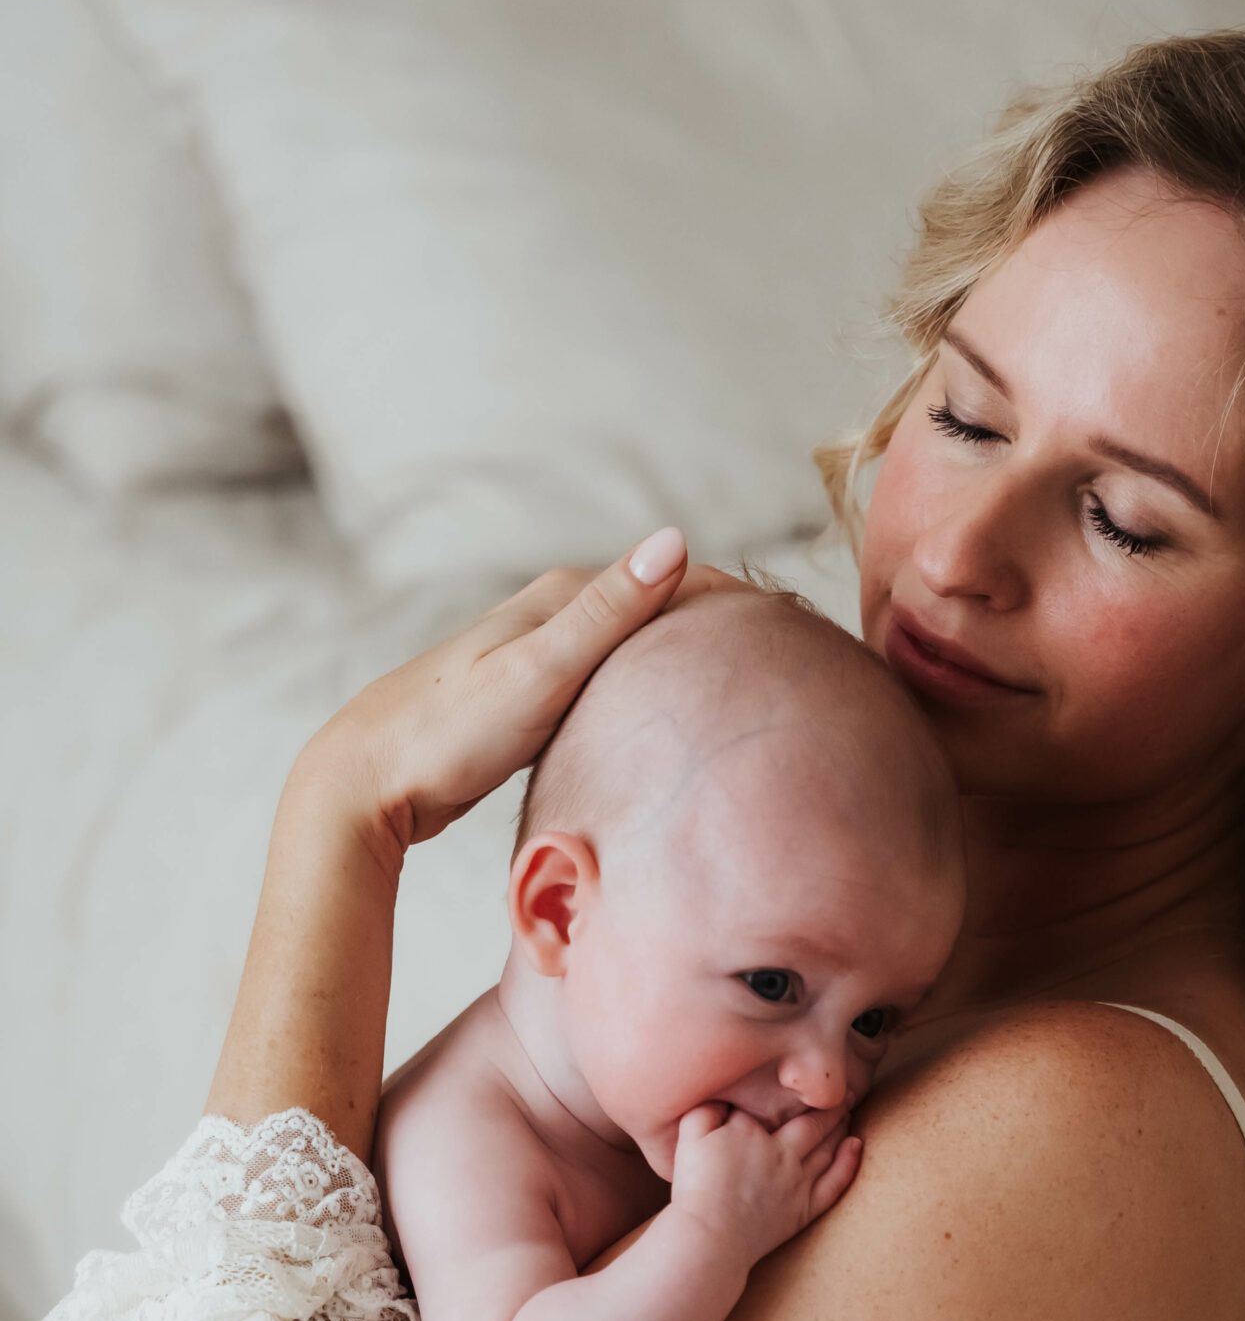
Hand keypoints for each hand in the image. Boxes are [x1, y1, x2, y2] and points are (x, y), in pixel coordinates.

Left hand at [291, 537, 753, 859]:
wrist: (366, 780)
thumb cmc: (448, 732)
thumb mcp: (539, 672)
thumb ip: (608, 611)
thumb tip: (675, 540)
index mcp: (561, 598)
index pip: (673, 578)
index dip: (739, 598)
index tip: (803, 627)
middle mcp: (551, 615)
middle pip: (657, 607)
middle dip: (723, 623)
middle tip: (795, 657)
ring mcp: (539, 656)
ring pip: (635, 647)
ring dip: (688, 657)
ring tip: (748, 685)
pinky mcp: (530, 697)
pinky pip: (612, 683)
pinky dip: (652, 690)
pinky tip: (670, 721)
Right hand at [670, 1101, 863, 1271]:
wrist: (709, 1237)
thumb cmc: (694, 1188)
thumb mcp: (688, 1138)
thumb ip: (704, 1111)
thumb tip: (724, 1097)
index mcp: (752, 1131)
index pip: (770, 1105)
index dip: (781, 1092)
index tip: (796, 1080)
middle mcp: (781, 1151)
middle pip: (812, 1122)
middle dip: (829, 1104)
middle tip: (842, 1091)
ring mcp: (797, 1181)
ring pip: (827, 1147)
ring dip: (840, 1126)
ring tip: (846, 1112)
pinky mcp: (804, 1208)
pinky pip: (835, 1182)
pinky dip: (849, 1162)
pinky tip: (856, 1145)